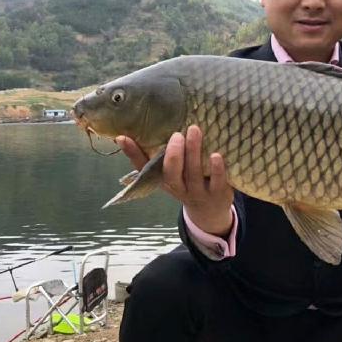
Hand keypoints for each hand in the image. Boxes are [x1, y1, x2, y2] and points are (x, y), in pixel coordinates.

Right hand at [116, 126, 233, 235]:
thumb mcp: (169, 173)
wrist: (209, 211)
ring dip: (193, 152)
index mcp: (163, 181)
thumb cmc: (187, 183)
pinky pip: (217, 181)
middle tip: (177, 134)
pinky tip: (216, 155)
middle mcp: (178, 188)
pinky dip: (216, 169)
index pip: (143, 168)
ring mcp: (198, 192)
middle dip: (173, 154)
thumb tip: (131, 132)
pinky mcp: (219, 194)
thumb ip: (158, 155)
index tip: (123, 137)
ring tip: (194, 131)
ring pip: (193, 173)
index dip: (133, 153)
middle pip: (171, 173)